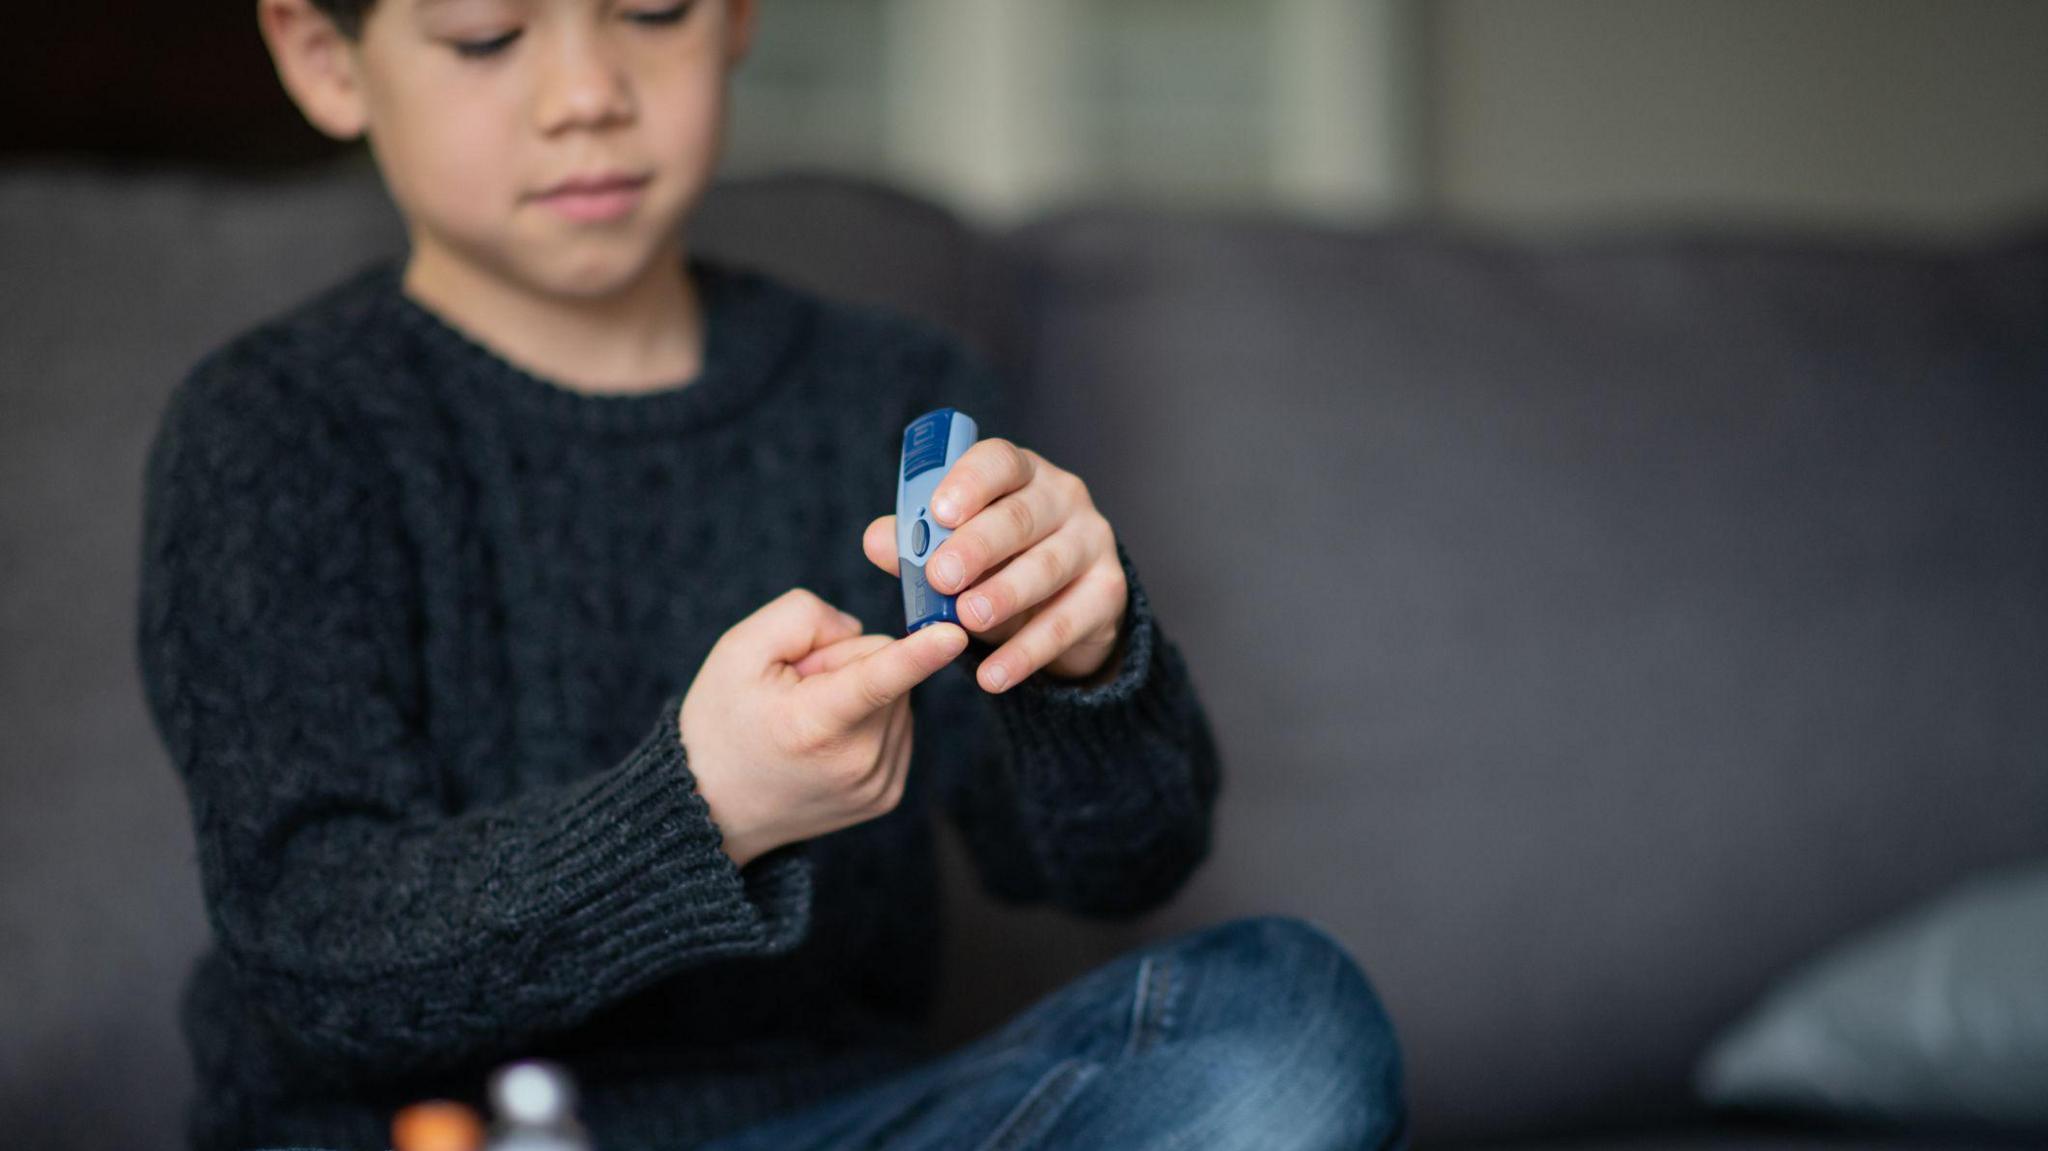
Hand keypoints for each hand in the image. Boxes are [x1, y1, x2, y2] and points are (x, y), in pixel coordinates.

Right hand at [678, 589, 968, 867]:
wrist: (712, 807)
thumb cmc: (721, 720)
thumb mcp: (739, 650)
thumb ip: (804, 617)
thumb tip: (862, 631)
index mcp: (813, 725)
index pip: (875, 680)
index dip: (919, 654)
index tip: (956, 635)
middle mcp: (855, 761)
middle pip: (883, 663)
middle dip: (845, 660)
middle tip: (794, 691)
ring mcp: (876, 783)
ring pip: (898, 694)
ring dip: (858, 691)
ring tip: (806, 719)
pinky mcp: (887, 794)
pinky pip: (898, 724)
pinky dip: (869, 719)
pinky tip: (826, 739)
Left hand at [863, 438, 1127, 693]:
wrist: (1065, 608)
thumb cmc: (999, 562)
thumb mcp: (955, 550)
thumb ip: (916, 544)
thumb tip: (876, 540)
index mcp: (1020, 473)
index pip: (998, 462)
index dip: (969, 483)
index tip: (939, 512)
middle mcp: (1063, 497)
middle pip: (1022, 515)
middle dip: (978, 546)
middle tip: (941, 575)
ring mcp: (1092, 541)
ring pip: (1047, 567)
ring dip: (1004, 595)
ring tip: (967, 619)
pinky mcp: (1108, 591)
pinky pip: (1065, 623)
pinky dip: (1026, 653)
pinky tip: (993, 676)